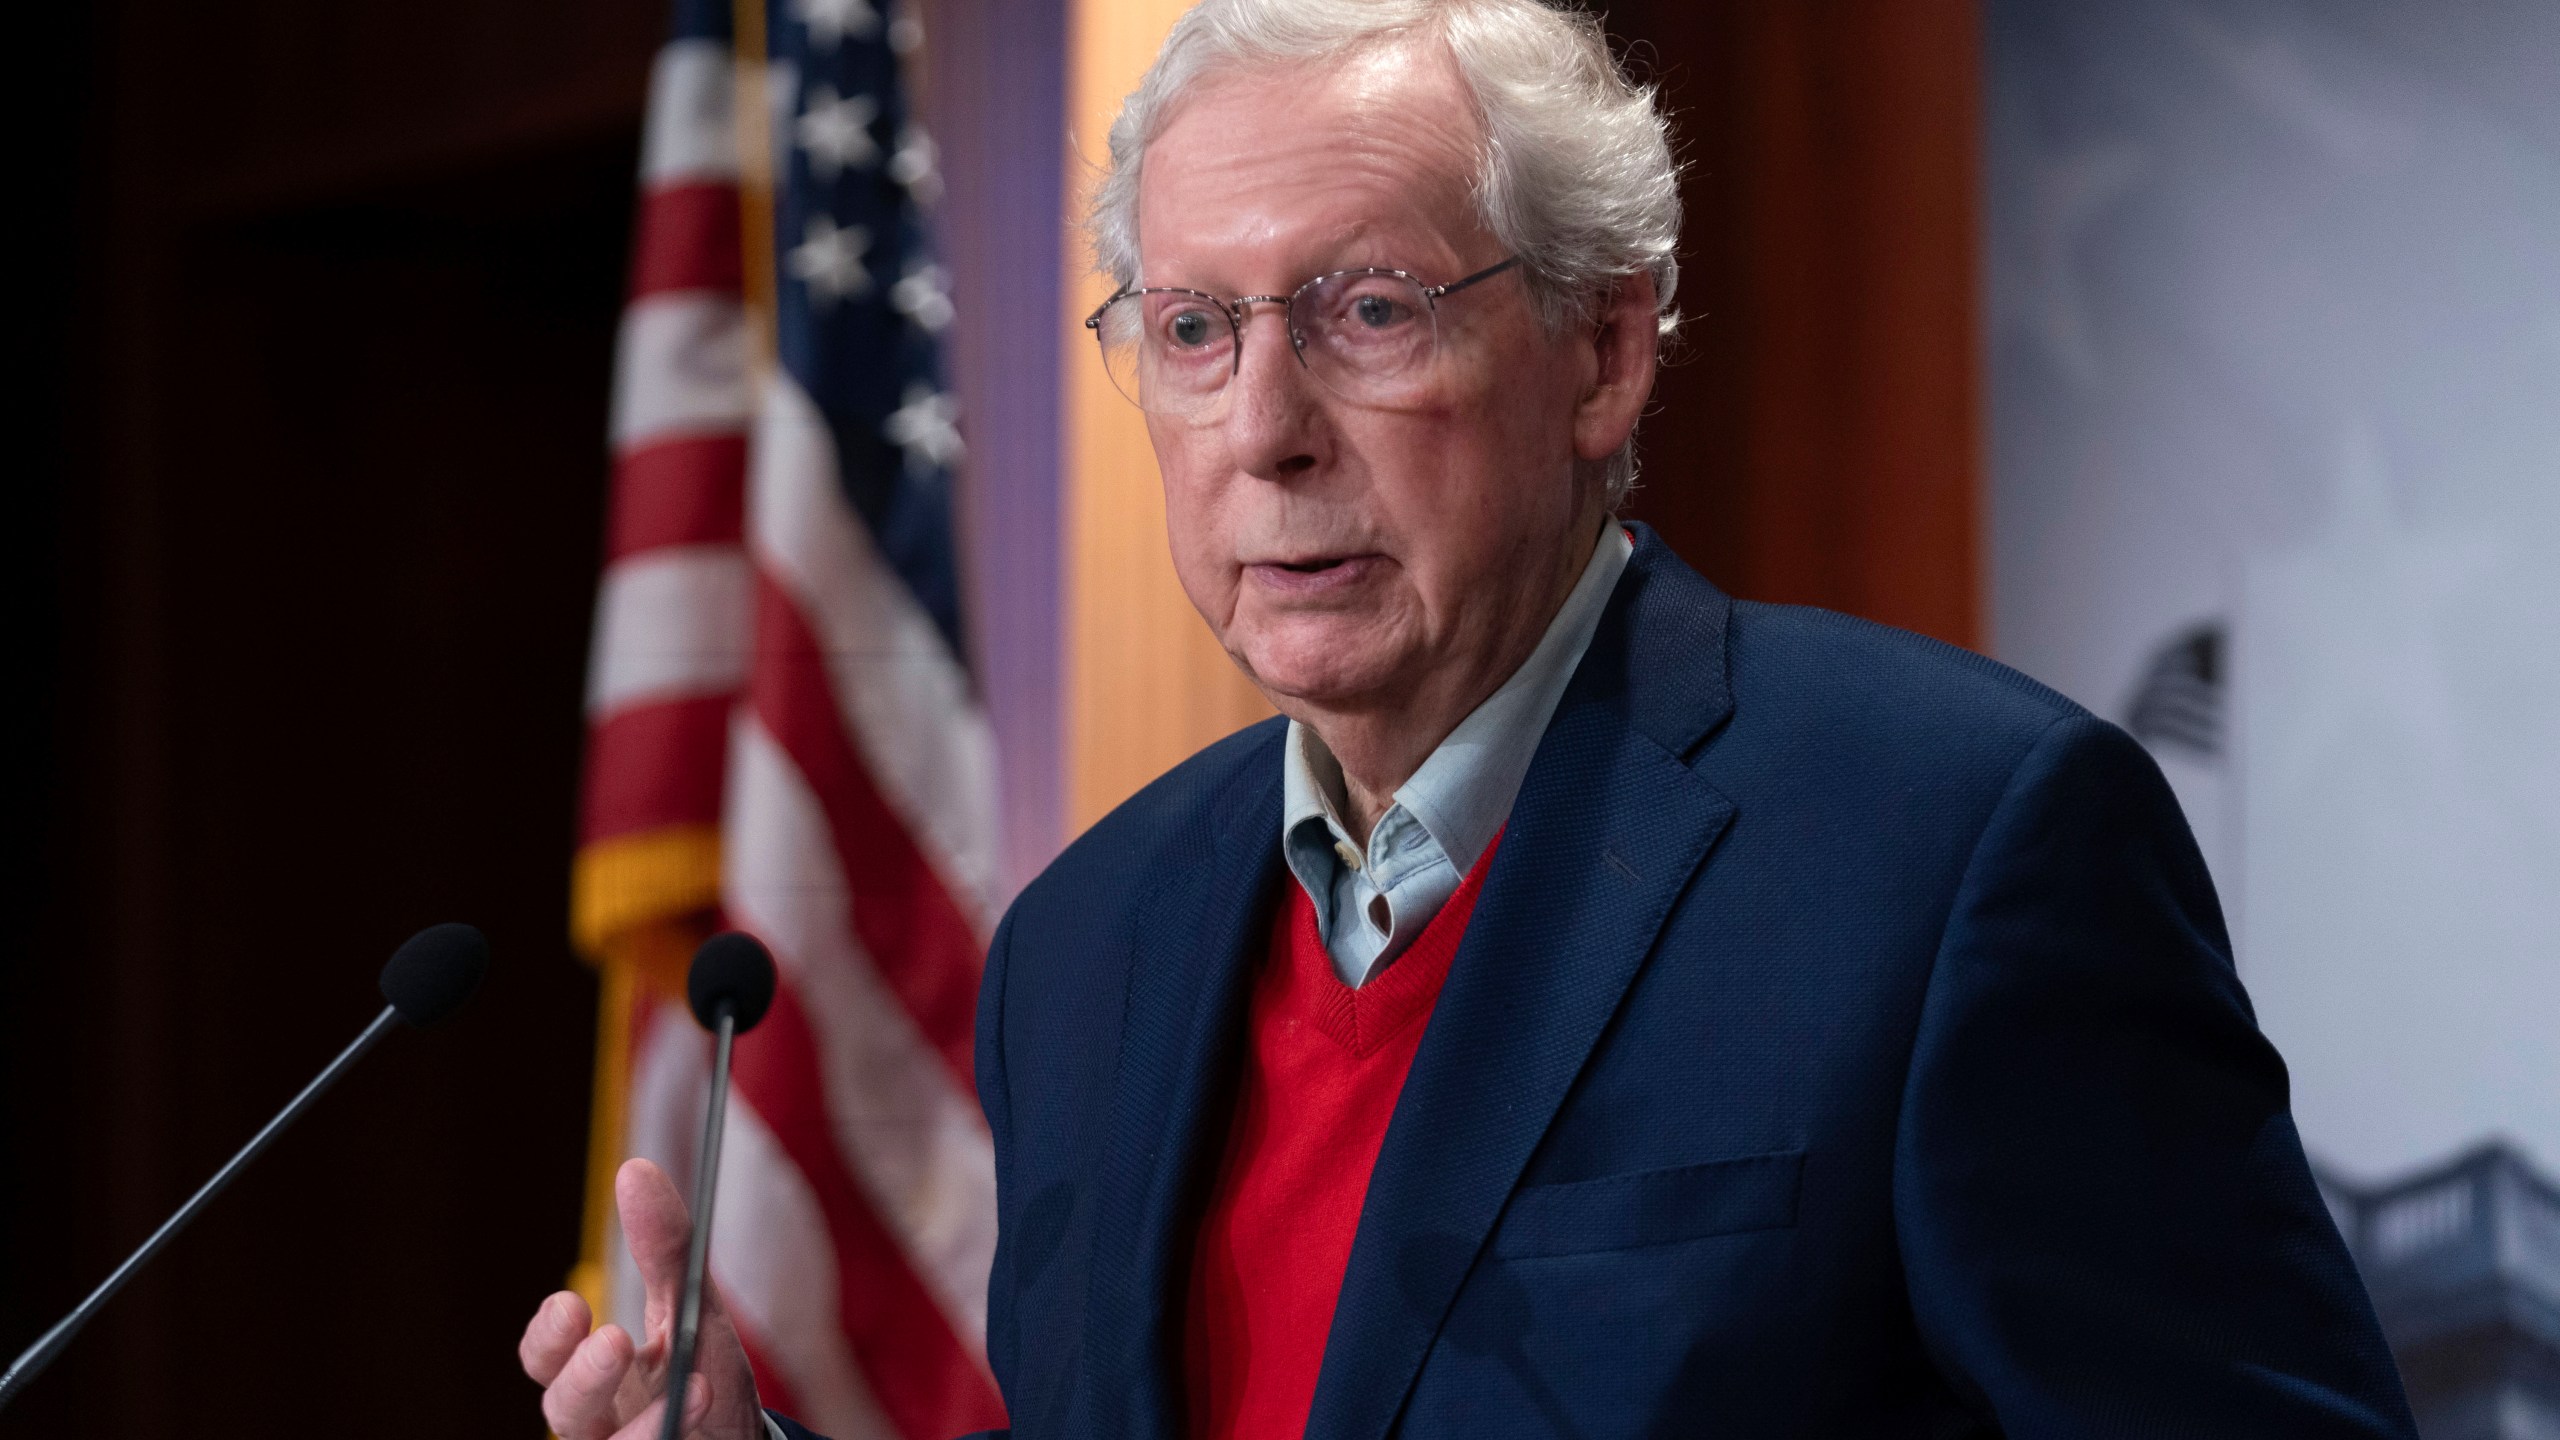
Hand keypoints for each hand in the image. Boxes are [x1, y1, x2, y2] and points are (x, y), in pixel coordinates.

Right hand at [520, 1158, 765, 1439]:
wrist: (743, 1437)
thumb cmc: (703, 1371)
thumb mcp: (691, 1304)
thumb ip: (664, 1248)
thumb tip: (634, 1168)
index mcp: (595, 1375)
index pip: (547, 1358)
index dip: (549, 1337)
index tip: (572, 1305)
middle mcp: (601, 1422)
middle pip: (563, 1409)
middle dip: (582, 1376)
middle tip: (613, 1341)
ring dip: (640, 1424)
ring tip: (689, 1385)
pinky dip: (671, 1435)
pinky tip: (704, 1405)